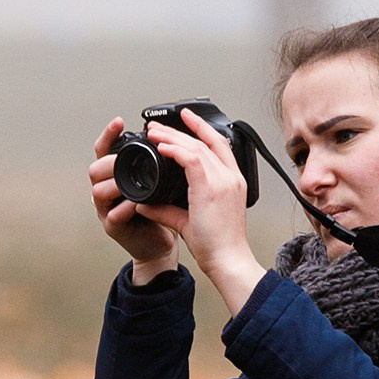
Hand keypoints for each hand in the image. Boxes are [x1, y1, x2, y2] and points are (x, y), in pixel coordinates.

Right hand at [89, 118, 177, 283]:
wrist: (161, 244)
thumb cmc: (161, 212)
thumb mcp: (161, 181)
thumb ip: (159, 162)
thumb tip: (174, 136)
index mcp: (120, 175)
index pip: (106, 150)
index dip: (109, 135)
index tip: (119, 121)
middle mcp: (109, 190)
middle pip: (95, 168)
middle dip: (110, 161)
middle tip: (126, 159)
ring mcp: (108, 210)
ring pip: (98, 191)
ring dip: (116, 185)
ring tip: (131, 182)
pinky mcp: (114, 228)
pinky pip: (113, 216)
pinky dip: (125, 209)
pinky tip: (137, 205)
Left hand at [142, 109, 265, 313]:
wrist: (227, 260)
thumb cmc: (218, 245)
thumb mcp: (190, 221)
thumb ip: (167, 210)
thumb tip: (145, 204)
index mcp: (232, 182)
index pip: (219, 145)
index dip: (202, 128)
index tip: (186, 118)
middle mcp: (231, 178)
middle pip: (206, 141)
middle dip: (181, 129)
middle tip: (159, 125)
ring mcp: (224, 182)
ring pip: (197, 147)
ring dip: (173, 137)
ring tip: (154, 133)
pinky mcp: (212, 189)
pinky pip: (192, 160)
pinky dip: (176, 151)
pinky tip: (162, 148)